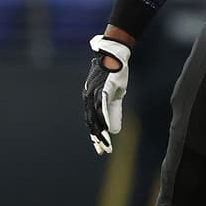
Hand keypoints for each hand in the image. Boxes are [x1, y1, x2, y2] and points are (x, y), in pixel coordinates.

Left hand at [82, 34, 131, 154]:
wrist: (114, 54)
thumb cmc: (114, 72)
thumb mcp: (113, 91)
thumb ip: (113, 107)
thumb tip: (115, 123)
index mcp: (90, 98)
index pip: (91, 120)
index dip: (95, 134)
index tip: (99, 146)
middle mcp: (90, 98)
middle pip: (92, 122)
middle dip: (97, 138)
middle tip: (102, 151)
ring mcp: (95, 94)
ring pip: (96, 117)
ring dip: (101, 132)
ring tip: (105, 145)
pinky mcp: (104, 89)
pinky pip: (103, 107)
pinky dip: (106, 119)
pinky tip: (109, 129)